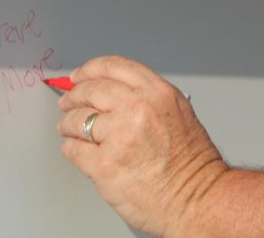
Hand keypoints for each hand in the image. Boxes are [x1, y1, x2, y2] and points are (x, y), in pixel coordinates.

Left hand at [57, 55, 226, 236]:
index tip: (79, 75)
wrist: (195, 197)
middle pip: (91, 90)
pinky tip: (78, 150)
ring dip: (68, 125)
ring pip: (77, 120)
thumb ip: (146, 97)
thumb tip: (110, 92)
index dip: (90, 69)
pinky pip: (73, 149)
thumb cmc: (190, 162)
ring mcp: (119, 136)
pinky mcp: (104, 165)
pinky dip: (71, 148)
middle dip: (74, 96)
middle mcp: (138, 108)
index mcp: (158, 93)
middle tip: (68, 102)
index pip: (114, 67)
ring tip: (69, 129)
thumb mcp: (177, 112)